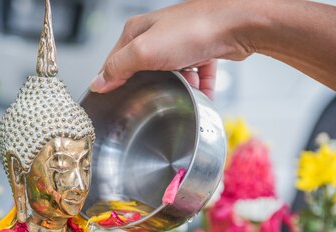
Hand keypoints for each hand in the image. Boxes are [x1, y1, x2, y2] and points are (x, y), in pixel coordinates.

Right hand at [90, 0, 256, 98]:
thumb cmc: (194, 30)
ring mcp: (180, 42)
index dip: (113, 82)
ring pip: (170, 75)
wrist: (237, 25)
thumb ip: (118, 67)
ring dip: (177, 89)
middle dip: (150, 88)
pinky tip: (201, 94)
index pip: (114, 61)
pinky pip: (195, 76)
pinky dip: (198, 87)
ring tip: (183, 94)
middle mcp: (157, 34)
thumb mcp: (144, 51)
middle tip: (152, 101)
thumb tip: (98, 82)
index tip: (114, 99)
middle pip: (143, 70)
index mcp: (137, 31)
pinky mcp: (201, 51)